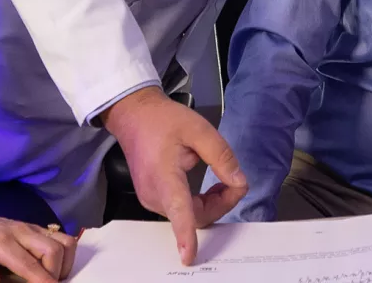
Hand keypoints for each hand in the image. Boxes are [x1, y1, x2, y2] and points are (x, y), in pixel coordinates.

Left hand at [0, 206, 76, 282]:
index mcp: (2, 243)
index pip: (30, 264)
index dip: (43, 281)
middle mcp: (22, 232)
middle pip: (54, 251)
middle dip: (55, 275)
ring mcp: (33, 228)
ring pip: (64, 243)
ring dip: (63, 266)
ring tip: (50, 279)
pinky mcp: (40, 229)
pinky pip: (64, 239)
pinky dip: (66, 256)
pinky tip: (53, 268)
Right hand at [100, 89, 247, 265]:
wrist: (133, 116)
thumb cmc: (163, 120)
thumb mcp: (199, 129)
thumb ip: (221, 156)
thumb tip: (239, 182)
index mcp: (164, 177)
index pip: (178, 211)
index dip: (185, 236)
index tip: (188, 256)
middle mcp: (154, 195)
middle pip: (194, 216)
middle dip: (221, 205)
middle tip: (235, 182)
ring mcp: (151, 200)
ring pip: (190, 216)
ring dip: (212, 205)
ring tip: (224, 182)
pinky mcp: (153, 199)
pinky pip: (182, 211)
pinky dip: (200, 204)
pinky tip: (210, 189)